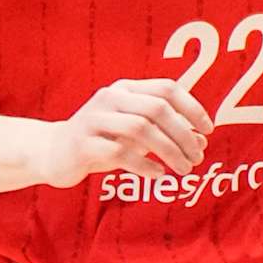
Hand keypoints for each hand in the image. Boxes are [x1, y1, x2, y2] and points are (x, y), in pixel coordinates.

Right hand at [42, 77, 211, 187]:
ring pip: (140, 129)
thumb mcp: (134, 133)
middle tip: (197, 157)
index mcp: (126, 89)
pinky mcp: (83, 143)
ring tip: (184, 169)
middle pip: (157, 108)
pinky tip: (159, 175)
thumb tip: (201, 141)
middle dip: (183, 133)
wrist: (53, 152)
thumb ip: (164, 131)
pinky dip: (145, 164)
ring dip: (169, 151)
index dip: (192, 108)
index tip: (208, 131)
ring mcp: (94, 119)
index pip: (166, 88)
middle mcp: (110, 98)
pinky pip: (120, 152)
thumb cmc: (102, 142)